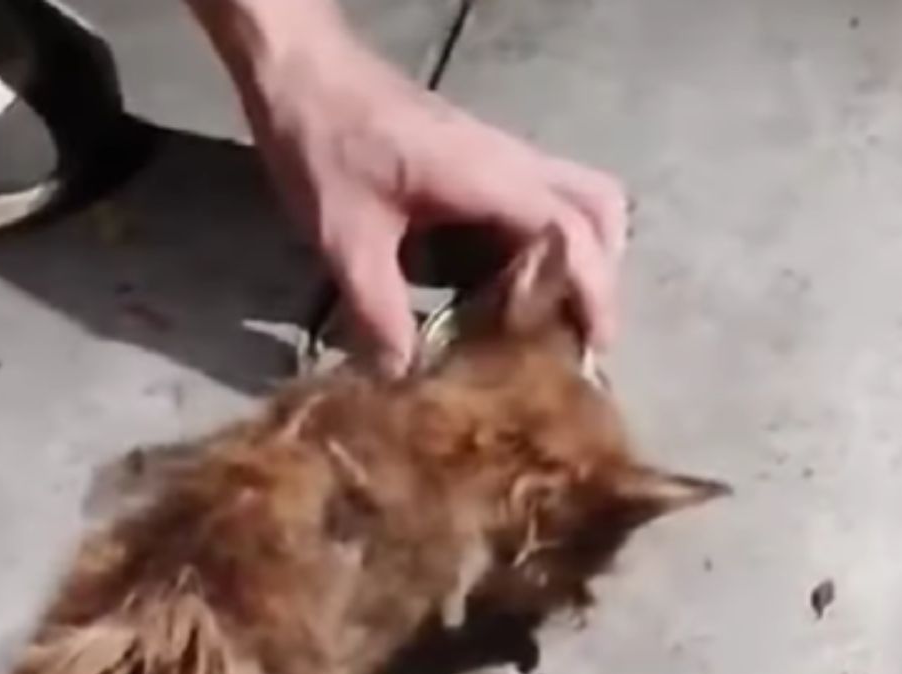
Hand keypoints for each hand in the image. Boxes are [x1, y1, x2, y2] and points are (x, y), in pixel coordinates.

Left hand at [198, 2, 626, 373]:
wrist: (302, 72)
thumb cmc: (324, 144)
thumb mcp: (344, 238)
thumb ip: (378, 310)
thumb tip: (404, 374)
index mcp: (488, 177)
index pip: (571, 231)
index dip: (592, 291)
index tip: (592, 347)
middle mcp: (510, 161)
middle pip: (598, 208)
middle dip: (600, 275)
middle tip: (574, 333)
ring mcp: (500, 155)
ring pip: (579, 196)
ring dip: (581, 255)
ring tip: (549, 314)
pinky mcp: (481, 158)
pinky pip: (543, 198)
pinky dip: (548, 242)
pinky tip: (509, 285)